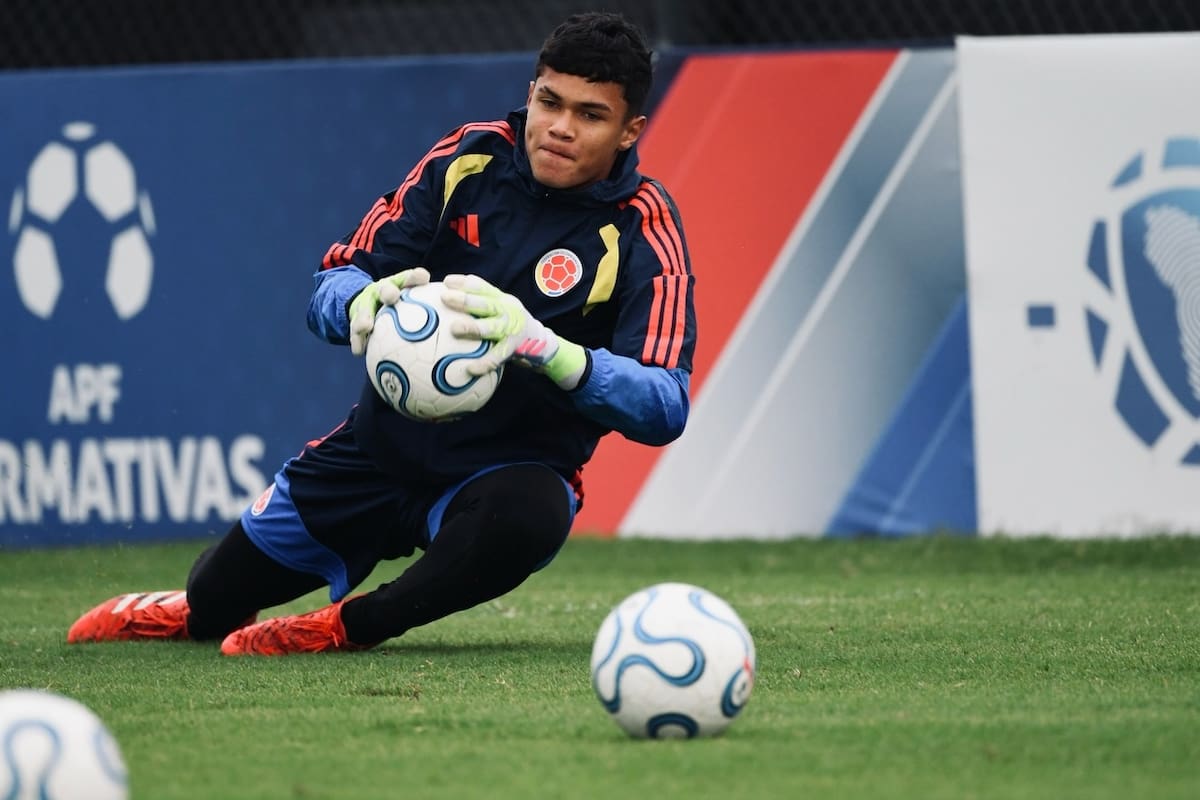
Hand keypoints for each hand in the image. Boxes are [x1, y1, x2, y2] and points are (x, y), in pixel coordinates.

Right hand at [348, 267, 429, 354]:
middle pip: (384, 289)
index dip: (415, 277)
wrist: (366, 305)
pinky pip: (355, 330)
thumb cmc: (400, 308)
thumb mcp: (413, 305)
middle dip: (388, 291)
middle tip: (392, 297)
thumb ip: (433, 313)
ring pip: (364, 308)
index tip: (424, 277)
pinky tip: (359, 352)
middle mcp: (382, 292)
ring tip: (366, 326)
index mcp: (399, 286)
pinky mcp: (355, 317)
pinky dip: (357, 339)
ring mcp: (367, 303)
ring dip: (364, 316)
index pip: (409, 278)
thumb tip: (463, 328)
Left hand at [441, 273, 586, 388]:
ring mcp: (512, 330)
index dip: (465, 283)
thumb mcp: (502, 308)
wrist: (543, 343)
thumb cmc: (513, 325)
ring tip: (454, 329)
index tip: (447, 281)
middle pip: (486, 304)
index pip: (483, 287)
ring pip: (491, 328)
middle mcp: (508, 312)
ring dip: (473, 327)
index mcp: (502, 300)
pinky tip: (470, 369)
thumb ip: (483, 302)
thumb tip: (449, 296)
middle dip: (466, 299)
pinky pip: (497, 357)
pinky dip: (484, 363)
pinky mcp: (515, 348)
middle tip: (445, 297)